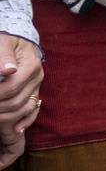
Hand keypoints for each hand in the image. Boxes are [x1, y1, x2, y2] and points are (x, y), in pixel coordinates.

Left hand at [0, 34, 44, 169]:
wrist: (18, 39)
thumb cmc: (6, 40)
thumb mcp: (2, 43)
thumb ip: (3, 56)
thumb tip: (8, 70)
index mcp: (31, 65)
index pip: (12, 87)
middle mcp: (37, 77)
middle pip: (17, 101)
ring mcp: (37, 86)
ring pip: (24, 108)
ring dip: (6, 117)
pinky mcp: (34, 92)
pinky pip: (34, 110)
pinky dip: (25, 121)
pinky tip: (15, 131)